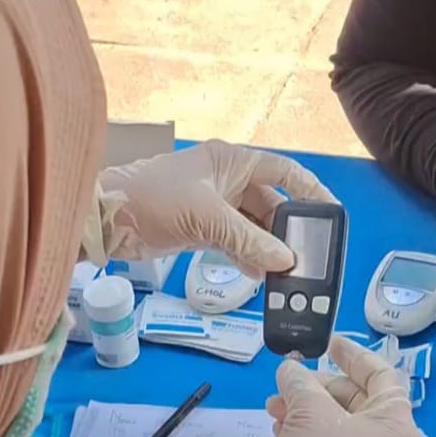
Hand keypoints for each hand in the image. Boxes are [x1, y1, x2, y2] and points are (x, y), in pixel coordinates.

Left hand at [87, 139, 336, 278]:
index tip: (331, 212)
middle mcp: (226, 179)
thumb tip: (284, 260)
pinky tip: (258, 276)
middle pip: (270, 203)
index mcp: (231, 161)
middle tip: (306, 256)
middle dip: (287, 229)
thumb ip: (247, 239)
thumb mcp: (205, 217)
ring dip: (267, 248)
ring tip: (285, 273)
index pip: (283, 170)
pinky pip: (234, 241)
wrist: (104, 218)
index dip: (309, 189)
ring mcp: (213, 204)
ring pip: (253, 226)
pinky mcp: (200, 227)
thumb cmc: (153, 199)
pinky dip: (247, 256)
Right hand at [265, 336, 421, 436]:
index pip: (381, 375)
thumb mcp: (310, 414)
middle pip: (354, 398)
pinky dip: (305, 432)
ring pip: (336, 423)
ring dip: (304, 408)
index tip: (328, 343)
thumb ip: (300, 382)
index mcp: (394, 422)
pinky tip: (280, 430)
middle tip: (287, 382)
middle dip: (316, 385)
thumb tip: (290, 368)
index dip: (354, 355)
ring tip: (274, 408)